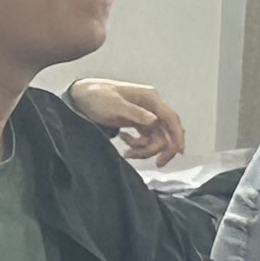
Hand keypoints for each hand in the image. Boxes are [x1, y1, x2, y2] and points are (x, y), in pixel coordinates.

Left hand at [66, 78, 186, 163]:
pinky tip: (124, 142)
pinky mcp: (137, 124)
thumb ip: (135, 113)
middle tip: (157, 164)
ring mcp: (145, 116)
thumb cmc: (97, 96)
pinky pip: (146, 139)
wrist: (81, 97)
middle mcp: (151, 107)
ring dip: (145, 149)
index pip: (171, 118)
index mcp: (150, 99)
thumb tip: (154, 121)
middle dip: (162, 149)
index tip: (177, 152)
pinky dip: (138, 146)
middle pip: (167, 131)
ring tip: (128, 152)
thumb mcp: (114, 105)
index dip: (177, 135)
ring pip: (157, 138)